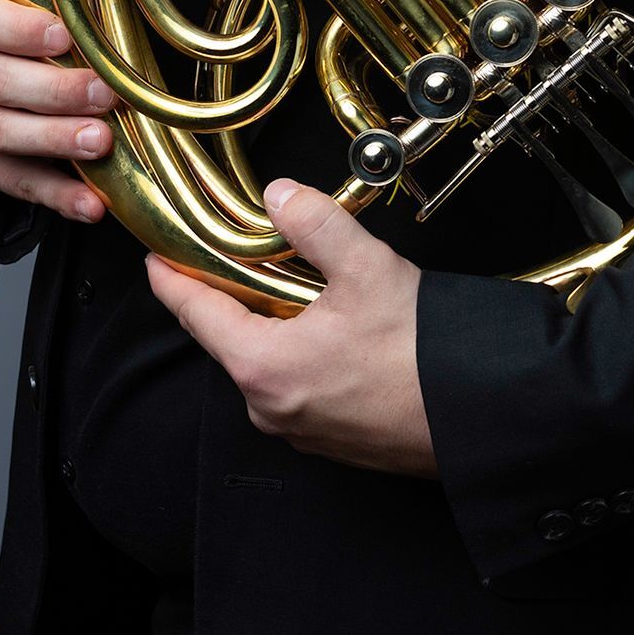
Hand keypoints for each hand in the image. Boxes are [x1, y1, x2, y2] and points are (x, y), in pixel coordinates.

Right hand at [0, 0, 112, 222]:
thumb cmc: (23, 14)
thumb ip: (64, 0)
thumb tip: (118, 18)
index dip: (20, 31)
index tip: (64, 36)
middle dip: (54, 91)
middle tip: (103, 94)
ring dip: (53, 141)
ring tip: (100, 142)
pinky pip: (10, 179)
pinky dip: (54, 195)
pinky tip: (90, 203)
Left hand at [145, 179, 436, 477]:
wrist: (478, 417)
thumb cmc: (423, 357)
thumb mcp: (366, 269)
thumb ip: (315, 224)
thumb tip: (280, 195)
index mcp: (263, 367)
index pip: (195, 314)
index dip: (171, 281)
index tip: (155, 261)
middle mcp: (270, 408)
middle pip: (231, 338)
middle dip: (238, 295)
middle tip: (253, 254)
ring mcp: (300, 430)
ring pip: (268, 362)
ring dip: (278, 324)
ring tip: (313, 288)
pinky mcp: (330, 440)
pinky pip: (299, 386)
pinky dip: (305, 353)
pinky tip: (342, 330)